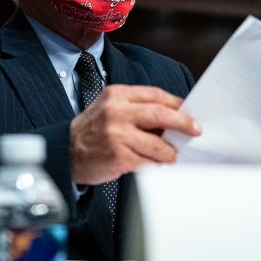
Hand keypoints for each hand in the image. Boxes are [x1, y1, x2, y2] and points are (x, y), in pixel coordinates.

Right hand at [70, 85, 201, 184]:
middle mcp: (116, 112)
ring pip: (157, 144)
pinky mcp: (118, 156)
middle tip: (195, 130)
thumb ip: (136, 109)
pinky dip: (157, 165)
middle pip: (160, 114)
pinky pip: (147, 162)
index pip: (155, 95)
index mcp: (116, 95)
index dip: (176, 104)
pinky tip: (159, 165)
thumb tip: (172, 117)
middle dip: (183, 123)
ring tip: (174, 155)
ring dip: (171, 152)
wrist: (65, 152)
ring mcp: (116, 135)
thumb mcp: (110, 109)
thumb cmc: (92, 131)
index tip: (190, 113)